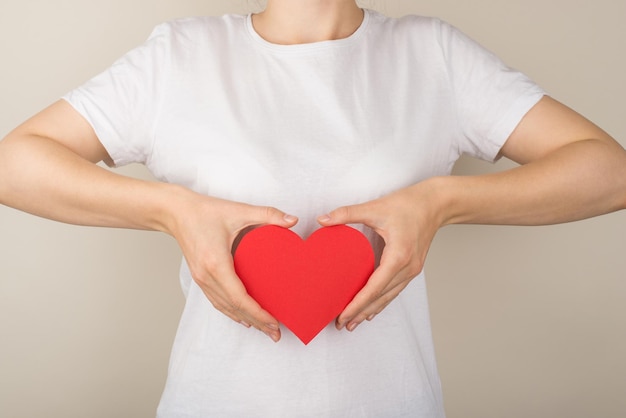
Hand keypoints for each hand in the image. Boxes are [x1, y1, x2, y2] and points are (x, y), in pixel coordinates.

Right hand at [168, 189, 297, 341]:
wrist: (175, 212)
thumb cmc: (204, 211)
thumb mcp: (239, 210)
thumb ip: (268, 214)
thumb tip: (293, 221)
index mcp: (217, 264)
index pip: (240, 298)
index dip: (258, 313)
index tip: (275, 322)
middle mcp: (207, 277)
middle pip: (234, 308)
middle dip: (257, 323)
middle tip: (276, 334)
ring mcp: (202, 280)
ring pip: (225, 308)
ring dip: (246, 320)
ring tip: (265, 330)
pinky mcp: (200, 278)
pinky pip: (217, 301)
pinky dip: (232, 312)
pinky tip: (243, 318)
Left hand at [318, 180, 443, 331]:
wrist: (436, 203)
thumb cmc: (409, 204)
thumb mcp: (375, 207)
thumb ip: (347, 214)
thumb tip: (322, 220)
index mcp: (398, 256)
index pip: (374, 287)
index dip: (357, 304)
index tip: (343, 315)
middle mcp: (407, 268)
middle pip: (381, 297)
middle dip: (361, 313)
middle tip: (341, 325)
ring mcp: (412, 270)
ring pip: (389, 296)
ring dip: (371, 310)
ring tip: (354, 323)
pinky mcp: (413, 267)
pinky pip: (395, 289)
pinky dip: (382, 300)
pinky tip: (373, 309)